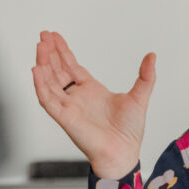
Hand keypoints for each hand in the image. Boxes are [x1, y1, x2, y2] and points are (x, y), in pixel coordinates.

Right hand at [32, 31, 155, 178]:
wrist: (124, 153)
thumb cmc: (129, 132)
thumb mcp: (139, 97)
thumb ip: (145, 76)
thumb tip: (152, 56)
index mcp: (91, 90)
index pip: (71, 67)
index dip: (62, 51)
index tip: (54, 36)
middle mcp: (77, 97)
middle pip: (57, 71)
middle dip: (49, 53)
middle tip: (43, 36)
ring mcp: (69, 107)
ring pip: (50, 82)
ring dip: (43, 64)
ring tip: (40, 47)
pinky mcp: (65, 118)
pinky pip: (48, 100)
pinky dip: (41, 86)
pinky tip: (37, 70)